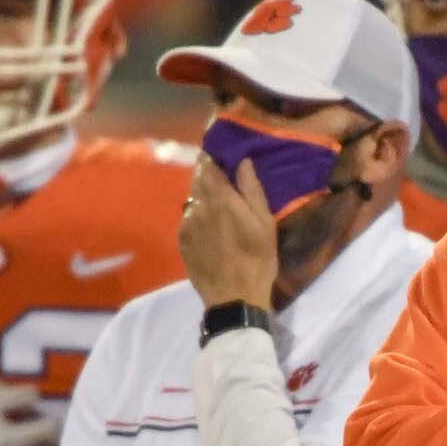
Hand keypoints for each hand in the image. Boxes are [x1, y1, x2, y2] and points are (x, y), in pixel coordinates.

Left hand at [179, 155, 276, 310]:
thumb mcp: (264, 222)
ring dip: (202, 193)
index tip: (219, 150)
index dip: (212, 155)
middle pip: (197, 179)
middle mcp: (199, 206)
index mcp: (221, 198)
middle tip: (220, 171)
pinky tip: (210, 224)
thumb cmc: (257, 257)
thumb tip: (243, 162)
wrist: (234, 296)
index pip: (208, 165)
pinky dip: (198, 213)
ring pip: (192, 198)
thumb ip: (251, 189)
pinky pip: (188, 217)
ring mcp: (187, 224)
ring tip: (218, 198)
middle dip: (207, 171)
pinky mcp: (182, 240)